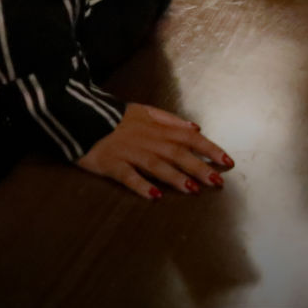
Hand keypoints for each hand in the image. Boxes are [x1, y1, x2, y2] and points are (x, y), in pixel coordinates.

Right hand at [75, 104, 232, 199]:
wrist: (80, 114)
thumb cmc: (116, 117)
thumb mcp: (145, 111)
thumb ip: (170, 120)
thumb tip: (195, 128)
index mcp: (157, 128)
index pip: (189, 138)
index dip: (209, 149)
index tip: (228, 161)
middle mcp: (147, 140)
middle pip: (176, 154)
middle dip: (198, 167)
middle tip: (217, 181)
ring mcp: (129, 152)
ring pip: (155, 165)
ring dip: (175, 177)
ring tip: (192, 189)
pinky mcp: (111, 164)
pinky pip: (127, 175)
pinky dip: (140, 185)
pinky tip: (154, 195)